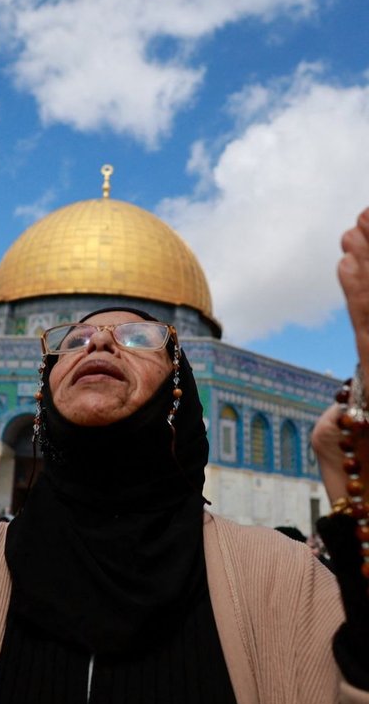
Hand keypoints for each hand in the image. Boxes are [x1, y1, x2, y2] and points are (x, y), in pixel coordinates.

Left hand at [312, 208, 368, 504]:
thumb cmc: (355, 489)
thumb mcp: (338, 441)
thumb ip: (341, 412)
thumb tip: (338, 399)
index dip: (368, 276)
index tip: (356, 235)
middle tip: (362, 214)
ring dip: (368, 265)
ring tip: (353, 226)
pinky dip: (358, 297)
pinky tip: (344, 262)